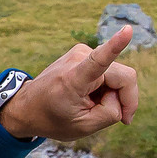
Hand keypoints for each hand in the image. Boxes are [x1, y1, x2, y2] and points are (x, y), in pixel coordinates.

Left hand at [0, 28, 139, 143]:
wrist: (29, 106)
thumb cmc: (53, 119)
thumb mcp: (83, 127)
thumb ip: (110, 112)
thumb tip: (122, 94)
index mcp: (74, 79)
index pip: (98, 61)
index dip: (115, 46)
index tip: (127, 31)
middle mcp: (79, 58)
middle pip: (123, 78)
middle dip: (121, 100)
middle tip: (114, 119)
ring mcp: (82, 51)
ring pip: (118, 76)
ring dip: (111, 95)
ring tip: (89, 104)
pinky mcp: (84, 51)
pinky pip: (109, 72)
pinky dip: (105, 88)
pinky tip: (90, 95)